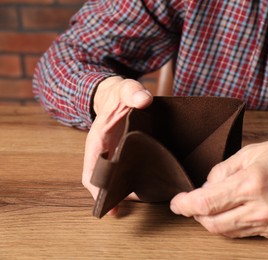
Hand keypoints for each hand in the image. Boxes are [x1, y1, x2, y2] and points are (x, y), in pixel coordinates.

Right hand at [82, 76, 152, 214]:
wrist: (119, 96)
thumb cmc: (121, 95)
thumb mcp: (126, 90)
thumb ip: (133, 93)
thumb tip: (143, 101)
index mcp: (98, 139)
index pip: (92, 169)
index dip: (97, 187)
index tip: (107, 201)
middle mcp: (103, 152)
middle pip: (103, 180)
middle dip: (113, 195)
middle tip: (129, 206)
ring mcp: (114, 156)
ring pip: (115, 180)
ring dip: (124, 192)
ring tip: (142, 201)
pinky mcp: (126, 157)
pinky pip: (126, 174)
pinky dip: (132, 185)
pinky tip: (146, 192)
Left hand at [170, 131, 267, 240]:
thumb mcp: (253, 151)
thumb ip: (224, 170)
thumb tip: (206, 186)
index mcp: (251, 183)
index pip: (204, 203)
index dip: (184, 205)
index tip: (177, 202)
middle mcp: (260, 209)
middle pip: (212, 224)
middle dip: (196, 214)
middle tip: (192, 203)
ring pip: (228, 232)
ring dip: (213, 220)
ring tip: (212, 205)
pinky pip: (246, 233)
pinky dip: (234, 223)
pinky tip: (235, 210)